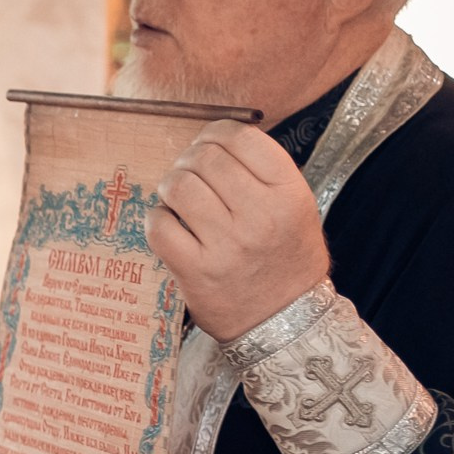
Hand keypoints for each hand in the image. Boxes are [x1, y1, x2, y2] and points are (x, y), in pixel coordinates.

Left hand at [147, 119, 330, 340]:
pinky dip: (157, 219)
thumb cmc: (285, 256)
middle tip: (189, 174)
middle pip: (204, 159)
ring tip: (179, 200)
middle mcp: (260, 216)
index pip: (241, 137)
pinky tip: (170, 225)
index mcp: (289, 193)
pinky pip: (158, 226)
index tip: (209, 144)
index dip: (215, 133)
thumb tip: (212, 138)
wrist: (285, 320)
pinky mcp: (196, 271)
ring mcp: (227, 245)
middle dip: (188, 160)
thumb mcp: (296, 207)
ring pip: (177, 187)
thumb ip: (262, 171)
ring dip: (170, 187)